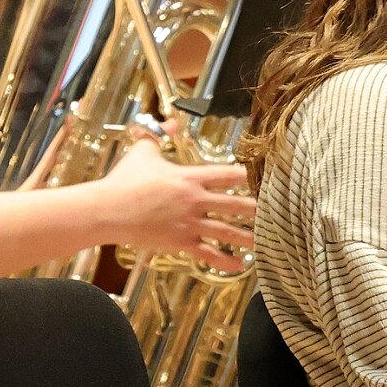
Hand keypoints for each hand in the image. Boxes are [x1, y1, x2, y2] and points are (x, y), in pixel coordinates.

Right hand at [92, 135, 256, 268]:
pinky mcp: (179, 241)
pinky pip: (208, 253)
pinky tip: (240, 265)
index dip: (251, 176)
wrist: (105, 210)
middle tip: (280, 212)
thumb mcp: (143, 151)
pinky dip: (226, 260)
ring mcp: (188, 223)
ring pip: (228, 231)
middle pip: (237, 204)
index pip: (230, 174)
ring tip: (267, 240)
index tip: (267, 178)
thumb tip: (171, 121)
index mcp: (189, 177)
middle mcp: (194, 200)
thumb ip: (159, 134)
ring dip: (250, 237)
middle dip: (259, 209)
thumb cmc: (122, 180)